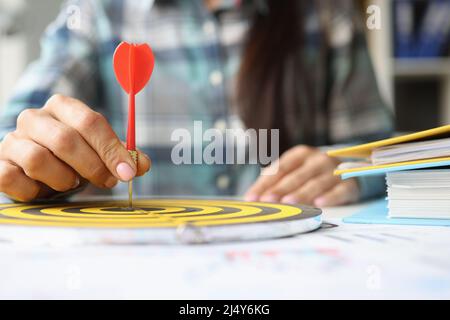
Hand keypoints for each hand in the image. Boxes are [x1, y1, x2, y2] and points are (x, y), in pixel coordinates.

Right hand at [0, 94, 150, 201]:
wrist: (36, 168)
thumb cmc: (73, 158)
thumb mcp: (99, 152)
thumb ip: (121, 156)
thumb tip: (142, 164)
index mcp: (62, 107)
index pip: (90, 121)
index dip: (111, 149)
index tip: (128, 172)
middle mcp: (34, 118)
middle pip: (66, 139)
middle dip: (92, 166)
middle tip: (107, 182)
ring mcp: (13, 140)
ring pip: (38, 159)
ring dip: (63, 179)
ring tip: (71, 182)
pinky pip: (11, 179)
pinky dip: (33, 190)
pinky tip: (43, 191)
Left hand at [245, 145, 359, 206]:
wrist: (353, 168)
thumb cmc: (315, 173)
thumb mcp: (297, 171)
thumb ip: (277, 182)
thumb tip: (254, 199)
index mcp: (300, 154)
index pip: (279, 169)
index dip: (264, 184)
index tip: (252, 198)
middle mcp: (317, 159)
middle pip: (296, 176)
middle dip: (280, 189)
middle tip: (267, 201)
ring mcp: (335, 170)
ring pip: (316, 183)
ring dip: (302, 194)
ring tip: (289, 204)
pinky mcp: (350, 183)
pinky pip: (340, 190)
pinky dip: (330, 197)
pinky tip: (319, 204)